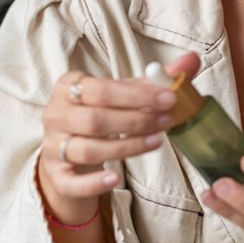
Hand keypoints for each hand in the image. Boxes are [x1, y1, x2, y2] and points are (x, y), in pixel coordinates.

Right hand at [38, 53, 199, 224]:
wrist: (70, 150)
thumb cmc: (101, 114)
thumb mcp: (123, 94)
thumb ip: (154, 79)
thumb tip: (191, 60)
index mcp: (69, 86)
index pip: (102, 89)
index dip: (137, 95)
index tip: (170, 99)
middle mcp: (55, 113)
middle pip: (96, 119)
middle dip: (137, 121)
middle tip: (167, 121)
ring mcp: (52, 145)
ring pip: (89, 149)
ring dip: (127, 147)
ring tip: (157, 142)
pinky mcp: (55, 175)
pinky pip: (72, 181)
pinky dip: (93, 182)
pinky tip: (116, 178)